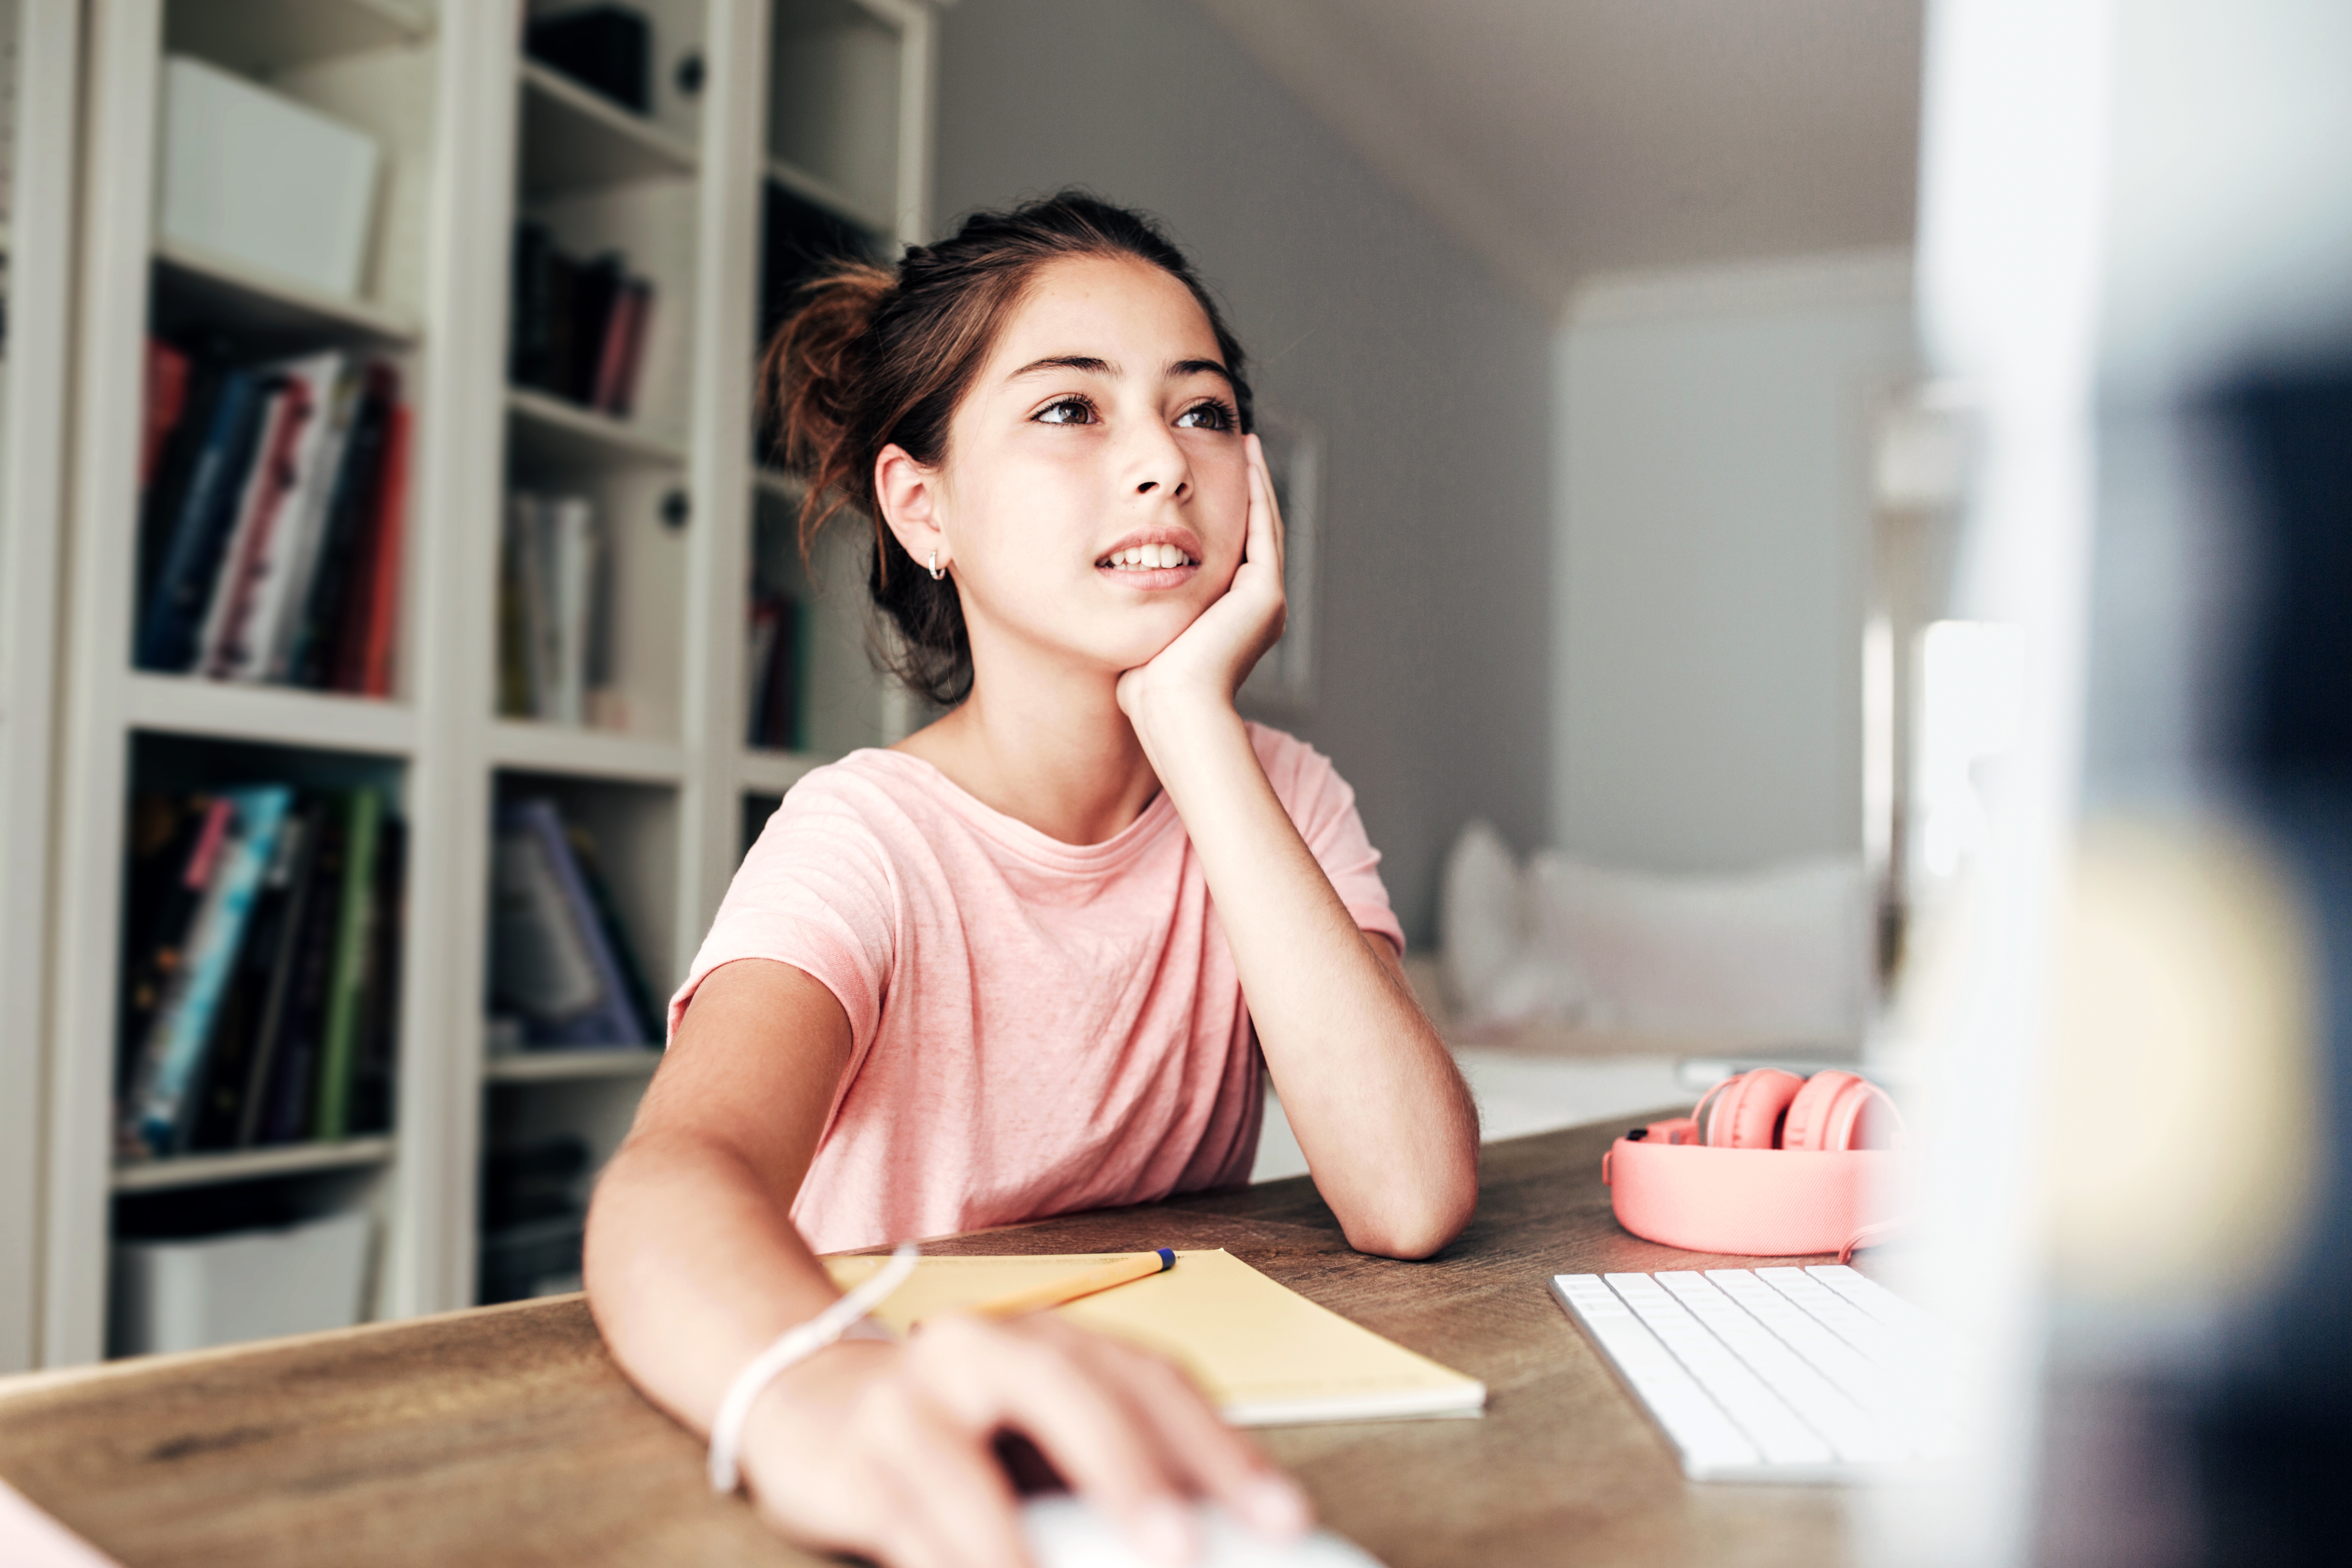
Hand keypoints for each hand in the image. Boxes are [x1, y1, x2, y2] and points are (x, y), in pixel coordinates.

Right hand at [738, 1312, 1311, 1567]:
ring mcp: (910, 1399)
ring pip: (964, 1459)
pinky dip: (950, 1560)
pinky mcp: (849, 1457)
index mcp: (1053, 1342)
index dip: (1221, 1450)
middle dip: (1133, 1472)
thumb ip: (1114, 1472)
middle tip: (1185, 1549)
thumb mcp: (1044, 1434)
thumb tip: (1217, 1537)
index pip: (1153, 1382)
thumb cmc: (960, 1430)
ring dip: (1015, 1537)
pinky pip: (902, 1519)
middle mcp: (985, 1350)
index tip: (1283, 1518)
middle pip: (1070, 1393)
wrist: (808, 1387)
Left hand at [1116, 434, 1286, 728]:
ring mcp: (1266, 601)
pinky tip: (1247, 462)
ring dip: (1256, 483)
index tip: (1213, 478)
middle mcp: (1258, 608)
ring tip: (1247, 443)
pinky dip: (1257, 495)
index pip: (1235, 552)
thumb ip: (1147, 612)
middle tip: (1241, 446)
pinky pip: (1263, 530)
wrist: (1171, 710)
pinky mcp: (1264, 595)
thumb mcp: (1148, 636)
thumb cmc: (1147, 688)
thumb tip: (1117, 594)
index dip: (1229, 512)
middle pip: (1255, 533)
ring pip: (1264, 526)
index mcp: (1234, 619)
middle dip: (1248, 489)